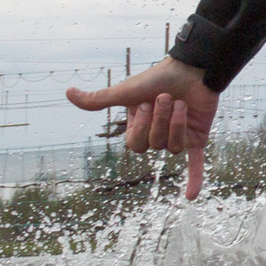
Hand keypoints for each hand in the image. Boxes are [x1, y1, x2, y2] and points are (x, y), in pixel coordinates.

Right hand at [66, 57, 218, 199]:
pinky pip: (195, 163)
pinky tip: (191, 197)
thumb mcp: (125, 91)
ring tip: (180, 102)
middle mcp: (157, 135)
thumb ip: (99, 99)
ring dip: (177, 122)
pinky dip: (194, 179)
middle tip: (165, 98)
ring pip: (173, 147)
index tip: (145, 102)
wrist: (192, 68)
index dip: (141, 125)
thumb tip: (68, 92)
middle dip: (159, 120)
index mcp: (138, 128)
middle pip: (154, 146)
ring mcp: (178, 137)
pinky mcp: (197, 137)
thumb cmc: (157, 78)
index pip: (135, 144)